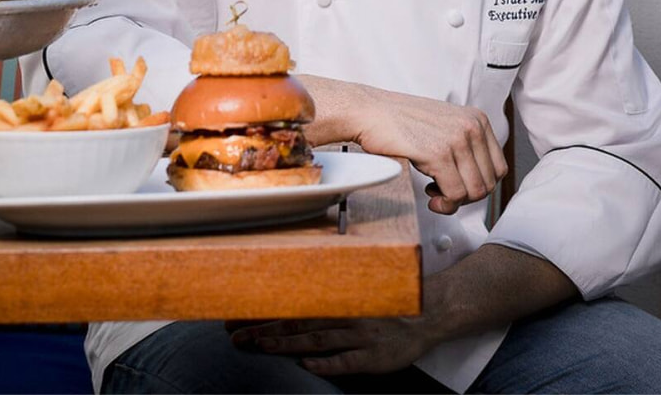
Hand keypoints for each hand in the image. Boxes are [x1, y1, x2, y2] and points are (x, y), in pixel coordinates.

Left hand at [228, 316, 430, 375]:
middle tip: (235, 336)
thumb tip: (290, 298)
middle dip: (263, 329)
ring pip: (315, 338)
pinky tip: (307, 365)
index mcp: (335, 300)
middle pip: (296, 321)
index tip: (236, 317)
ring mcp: (357, 335)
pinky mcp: (372, 357)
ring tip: (261, 345)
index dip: (263, 311)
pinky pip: (345, 360)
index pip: (291, 305)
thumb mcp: (353, 295)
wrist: (425, 314)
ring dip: (286, 342)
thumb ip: (325, 299)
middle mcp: (342, 315)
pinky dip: (325, 363)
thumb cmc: (385, 307)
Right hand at [353, 87, 506, 213]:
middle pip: (488, 183)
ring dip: (454, 202)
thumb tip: (480, 185)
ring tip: (434, 193)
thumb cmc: (402, 122)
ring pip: (474, 192)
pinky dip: (444, 203)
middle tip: (443, 192)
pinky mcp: (439, 154)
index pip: (498, 168)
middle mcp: (471, 126)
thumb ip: (466, 147)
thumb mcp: (445, 126)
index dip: (478, 185)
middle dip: (466, 196)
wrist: (370, 112)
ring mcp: (457, 139)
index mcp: (477, 119)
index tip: (458, 185)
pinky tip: (428, 193)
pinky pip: (454, 194)